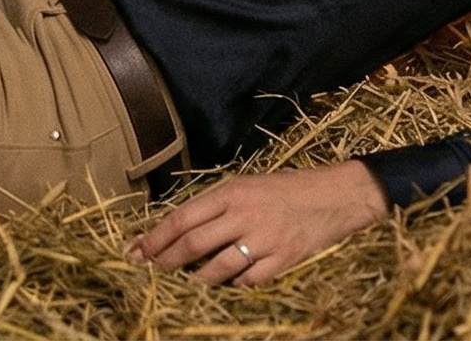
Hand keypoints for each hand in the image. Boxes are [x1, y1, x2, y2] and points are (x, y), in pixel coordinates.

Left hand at [127, 161, 389, 286]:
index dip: (155, 238)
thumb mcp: (247, 185)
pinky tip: (227, 284)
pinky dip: (233, 285)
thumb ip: (216, 205)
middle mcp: (243, 214)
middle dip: (166, 262)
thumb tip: (178, 228)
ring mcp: (263, 239)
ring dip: (196, 280)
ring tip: (186, 283)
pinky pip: (248, 281)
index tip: (136, 251)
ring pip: (217, 269)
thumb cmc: (286, 188)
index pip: (182, 218)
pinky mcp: (282, 259)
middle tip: (151, 271)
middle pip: (193, 244)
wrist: (335, 195)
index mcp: (231, 192)